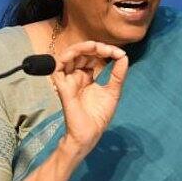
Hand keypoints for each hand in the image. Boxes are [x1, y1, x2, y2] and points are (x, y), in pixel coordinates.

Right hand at [51, 41, 128, 158]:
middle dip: (94, 46)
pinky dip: (67, 56)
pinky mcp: (62, 86)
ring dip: (81, 48)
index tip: (118, 53)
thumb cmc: (99, 115)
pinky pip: (58, 67)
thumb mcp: (113, 90)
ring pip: (68, 55)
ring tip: (95, 47)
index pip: (92, 56)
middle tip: (108, 50)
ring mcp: (68, 80)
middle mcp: (76, 75)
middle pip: (80, 52)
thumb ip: (118, 73)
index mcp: (87, 76)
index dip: (103, 50)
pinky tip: (79, 54)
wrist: (90, 133)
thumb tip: (124, 56)